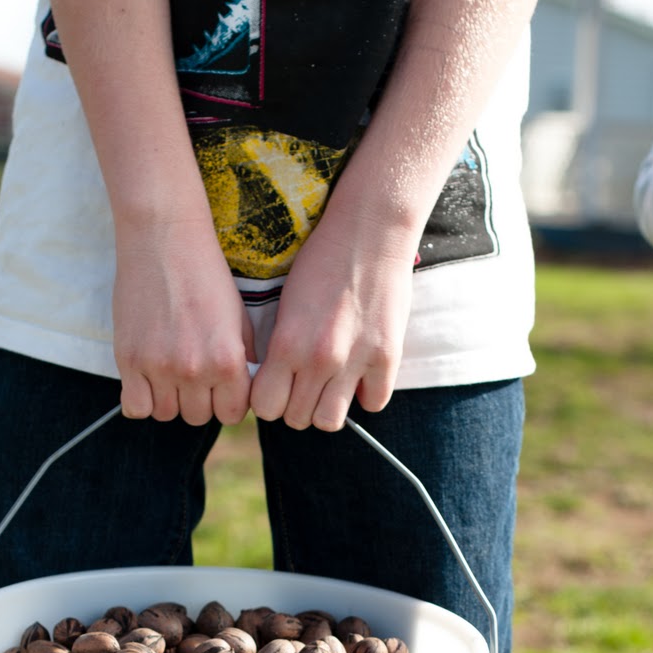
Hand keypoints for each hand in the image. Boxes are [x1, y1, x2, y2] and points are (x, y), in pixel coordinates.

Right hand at [112, 217, 254, 425]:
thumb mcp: (239, 319)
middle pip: (198, 417)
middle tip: (192, 373)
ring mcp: (159, 367)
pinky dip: (141, 399)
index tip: (220, 387)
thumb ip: (243, 362)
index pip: (232, 414)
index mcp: (228, 361)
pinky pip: (135, 407)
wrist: (164, 239)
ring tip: (169, 371)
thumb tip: (243, 395)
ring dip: (169, 399)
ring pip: (166, 414)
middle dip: (198, 400)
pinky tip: (147, 379)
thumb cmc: (206, 276)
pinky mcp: (129, 359)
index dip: (227, 403)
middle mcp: (195, 369)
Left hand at [249, 216, 416, 431]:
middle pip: (297, 419)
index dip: (269, 401)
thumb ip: (281, 349)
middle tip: (305, 384)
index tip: (277, 388)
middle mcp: (319, 358)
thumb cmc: (321, 262)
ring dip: (328, 408)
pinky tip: (362, 374)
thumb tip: (275, 387)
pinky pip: (373, 404)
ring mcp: (355, 360)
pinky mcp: (387, 358)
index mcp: (287, 344)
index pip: (265, 407)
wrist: (370, 231)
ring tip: (331, 386)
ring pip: (330, 421)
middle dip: (297, 405)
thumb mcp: (286, 305)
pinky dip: (367, 394)